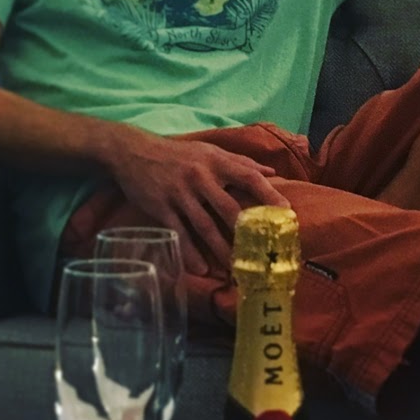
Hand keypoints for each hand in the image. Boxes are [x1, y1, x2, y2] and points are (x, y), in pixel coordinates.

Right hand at [101, 129, 289, 274]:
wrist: (133, 151)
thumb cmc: (177, 153)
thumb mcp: (209, 150)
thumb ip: (241, 162)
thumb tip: (273, 174)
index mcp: (216, 161)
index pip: (249, 177)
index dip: (269, 194)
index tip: (286, 212)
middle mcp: (200, 177)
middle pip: (229, 208)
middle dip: (246, 233)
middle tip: (261, 254)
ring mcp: (180, 193)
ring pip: (205, 226)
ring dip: (221, 250)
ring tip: (233, 269)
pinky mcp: (161, 208)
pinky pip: (179, 233)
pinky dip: (190, 253)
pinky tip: (200, 269)